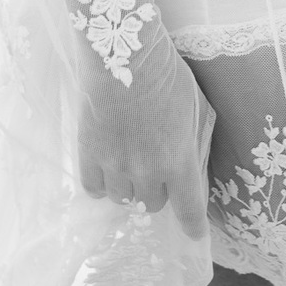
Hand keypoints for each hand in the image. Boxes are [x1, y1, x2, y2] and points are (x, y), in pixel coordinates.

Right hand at [77, 42, 214, 238]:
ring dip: (130, 188)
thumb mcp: (197, 105)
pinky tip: (106, 169)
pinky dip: (102, 184)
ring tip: (130, 164)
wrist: (123, 51)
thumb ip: (196, 142)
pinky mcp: (89, 153)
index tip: (193, 234)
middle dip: (158, 191)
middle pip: (153, 205)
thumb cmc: (167, 73)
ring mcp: (115, 165)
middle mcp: (147, 171)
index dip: (193, 227)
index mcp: (179, 160)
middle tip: (156, 169)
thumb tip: (195, 169)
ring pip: (123, 199)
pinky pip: (93, 188)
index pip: (189, 210)